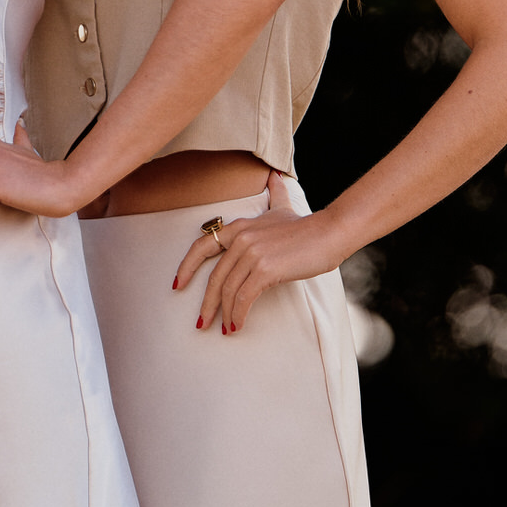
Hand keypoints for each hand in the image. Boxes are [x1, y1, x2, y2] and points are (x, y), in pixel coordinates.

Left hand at [175, 171, 343, 333]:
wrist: (329, 233)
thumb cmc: (306, 227)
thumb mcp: (283, 207)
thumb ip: (275, 194)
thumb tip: (274, 176)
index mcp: (238, 226)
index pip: (201, 245)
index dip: (186, 266)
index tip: (177, 285)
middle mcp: (240, 238)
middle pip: (215, 276)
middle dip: (207, 303)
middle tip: (202, 323)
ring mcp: (251, 252)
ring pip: (229, 290)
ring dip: (225, 314)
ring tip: (225, 329)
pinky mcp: (264, 268)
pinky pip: (244, 297)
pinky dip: (238, 315)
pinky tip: (237, 326)